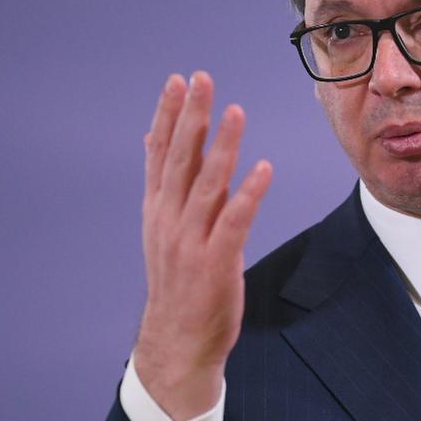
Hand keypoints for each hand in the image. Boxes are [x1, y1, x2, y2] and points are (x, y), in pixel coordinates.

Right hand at [132, 72, 271, 419]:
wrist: (177, 341)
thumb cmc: (178, 283)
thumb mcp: (166, 230)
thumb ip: (170, 186)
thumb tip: (164, 142)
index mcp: (157, 210)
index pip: (161, 154)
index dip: (169, 116)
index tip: (178, 81)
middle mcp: (169, 221)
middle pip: (180, 160)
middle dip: (191, 117)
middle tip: (202, 79)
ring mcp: (190, 242)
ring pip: (207, 185)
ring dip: (222, 147)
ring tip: (236, 111)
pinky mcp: (215, 263)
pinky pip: (234, 222)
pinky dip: (248, 194)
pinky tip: (262, 168)